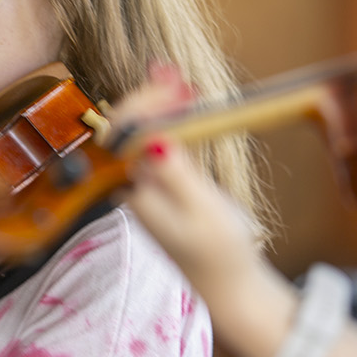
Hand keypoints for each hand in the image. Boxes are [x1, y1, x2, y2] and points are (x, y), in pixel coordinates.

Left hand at [110, 64, 259, 289]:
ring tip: (175, 77)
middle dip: (150, 98)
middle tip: (173, 72)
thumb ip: (177, 174)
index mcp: (136, 193)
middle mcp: (135, 186)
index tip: (171, 84)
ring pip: (146, 134)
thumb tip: (154, 139)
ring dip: (160, 104)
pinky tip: (182, 100)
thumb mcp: (202, 211)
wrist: (230, 284)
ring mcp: (149, 185)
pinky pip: (162, 143)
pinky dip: (172, 120)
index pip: (126, 137)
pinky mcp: (166, 184)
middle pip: (130, 131)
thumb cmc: (220, 252)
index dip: (144, 105)